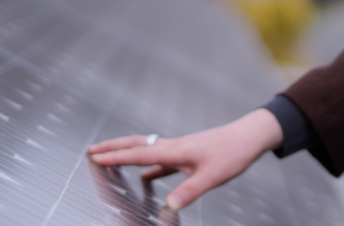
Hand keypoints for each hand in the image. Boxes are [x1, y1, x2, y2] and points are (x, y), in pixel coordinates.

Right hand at [88, 108, 283, 210]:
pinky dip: (148, 166)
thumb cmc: (234, 152)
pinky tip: (146, 176)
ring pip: (147, 150)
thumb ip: (189, 191)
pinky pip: (162, 160)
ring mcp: (181, 150)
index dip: (115, 157)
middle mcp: (174, 147)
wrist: (251, 136)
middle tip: (92, 150)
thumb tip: (168, 207)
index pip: (139, 154)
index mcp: (175, 150)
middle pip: (137, 145)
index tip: (94, 158)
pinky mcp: (189, 155)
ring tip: (110, 159)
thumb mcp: (212, 176)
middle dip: (114, 148)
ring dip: (128, 154)